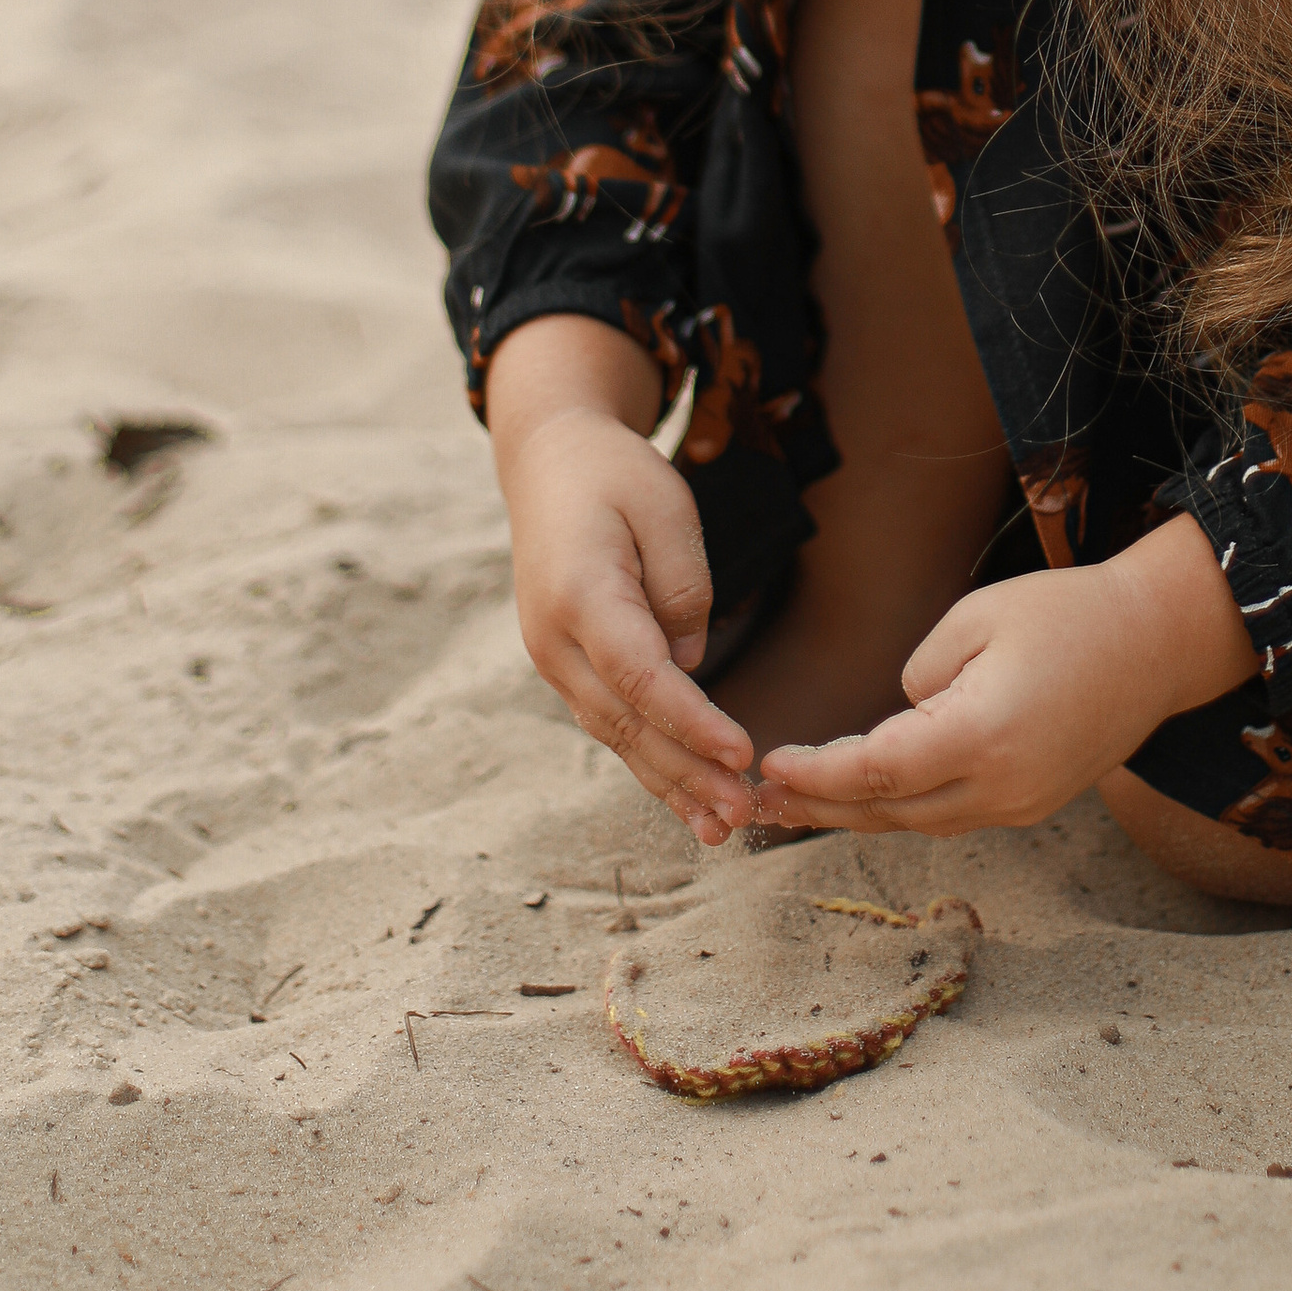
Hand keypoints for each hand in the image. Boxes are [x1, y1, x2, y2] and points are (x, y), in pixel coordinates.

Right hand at [485, 321, 755, 840]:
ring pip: (616, 734)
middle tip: (743, 816)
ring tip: (722, 827)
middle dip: (686, 774)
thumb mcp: (664, 505)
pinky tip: (687, 797)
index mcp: (580, 593)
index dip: (691, 722)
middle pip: (626, 721)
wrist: (548, 463)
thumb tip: (691, 666)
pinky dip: (650, 762)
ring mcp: (553, 658)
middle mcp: (554, 639)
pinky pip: (611, 722)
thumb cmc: (615, 475)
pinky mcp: (566, 667)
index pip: (640, 675)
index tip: (742, 754)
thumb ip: (684, 586)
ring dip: (669, 783)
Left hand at [752, 513, 1256, 838]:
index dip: (815, 776)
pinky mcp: (1031, 804)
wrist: (1156, 644)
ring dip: (854, 814)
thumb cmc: (1067, 613)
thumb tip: (899, 717)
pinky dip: (900, 807)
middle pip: (888, 812)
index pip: (876, 772)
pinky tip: (862, 794)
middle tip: (755, 802)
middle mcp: (1002, 786)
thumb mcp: (977, 617)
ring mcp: (1020, 804)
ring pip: (917, 822)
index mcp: (982, 734)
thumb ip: (920, 675)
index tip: (769, 765)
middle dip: (818, 808)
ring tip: (791, 805)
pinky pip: (949, 814)